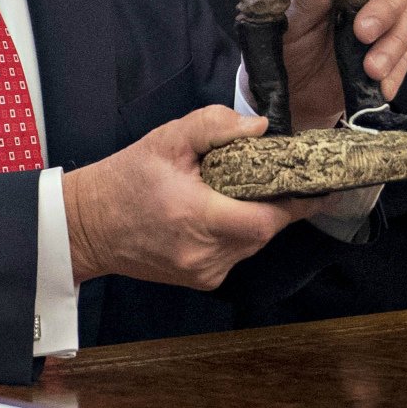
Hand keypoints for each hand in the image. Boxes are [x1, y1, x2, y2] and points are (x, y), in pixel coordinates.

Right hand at [63, 106, 326, 288]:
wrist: (87, 226)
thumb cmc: (124, 179)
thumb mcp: (163, 140)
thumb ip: (213, 126)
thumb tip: (259, 128)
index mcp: (196, 216)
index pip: (264, 219)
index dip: (296, 204)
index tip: (319, 186)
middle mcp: (205, 253)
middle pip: (263, 232)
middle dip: (275, 205)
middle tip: (278, 177)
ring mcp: (204, 272)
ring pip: (252, 245)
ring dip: (256, 219)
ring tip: (245, 192)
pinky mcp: (201, 280)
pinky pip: (236, 254)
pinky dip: (237, 233)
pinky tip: (221, 214)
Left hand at [283, 0, 406, 129]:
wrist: (291, 91)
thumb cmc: (285, 45)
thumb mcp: (287, 23)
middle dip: (388, 4)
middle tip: (363, 31)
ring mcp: (384, 20)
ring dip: (394, 42)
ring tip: (371, 68)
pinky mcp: (392, 51)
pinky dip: (397, 70)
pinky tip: (381, 85)